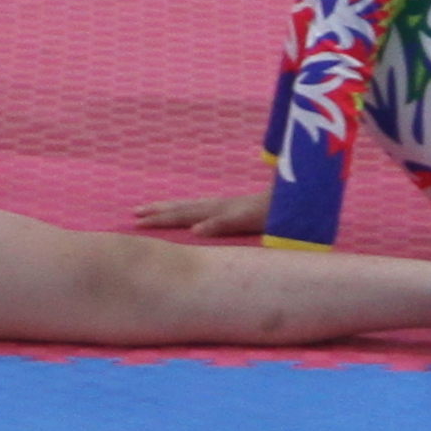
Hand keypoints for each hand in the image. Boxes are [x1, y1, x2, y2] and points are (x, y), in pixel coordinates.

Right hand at [128, 187, 272, 239]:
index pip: (183, 214)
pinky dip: (188, 210)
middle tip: (135, 212)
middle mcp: (219, 206)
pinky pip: (202, 208)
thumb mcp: (248, 220)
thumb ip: (222, 223)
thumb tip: (194, 230)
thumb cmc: (273, 214)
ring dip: (170, 208)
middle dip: (159, 211)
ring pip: (191, 206)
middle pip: (183, 208)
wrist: (295, 200)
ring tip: (152, 209)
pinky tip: (189, 217)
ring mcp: (226, 205)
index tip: (138, 221)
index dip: (161, 218)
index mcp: (219, 210)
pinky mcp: (234, 209)